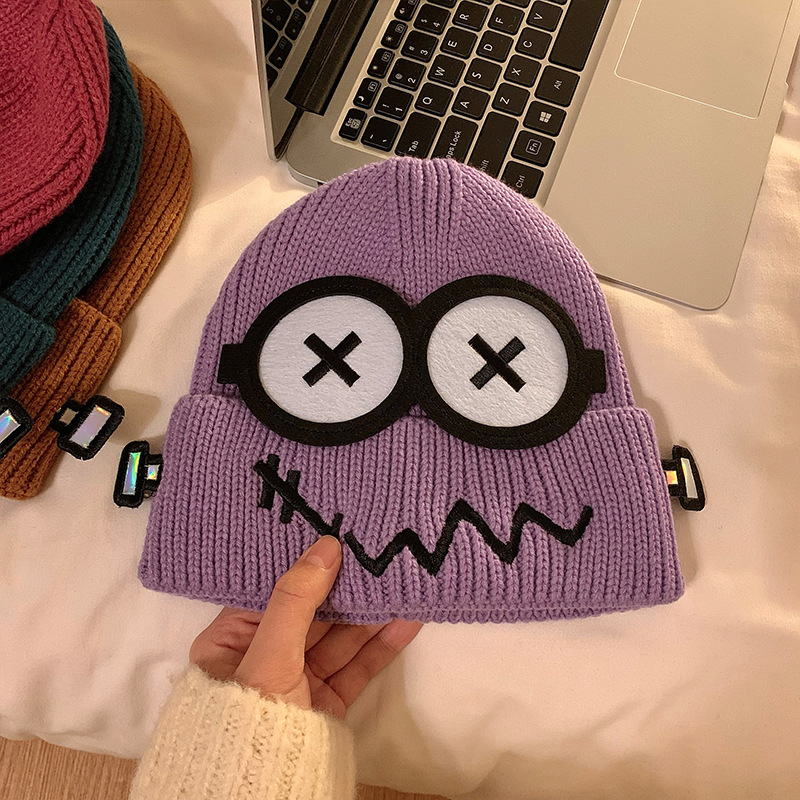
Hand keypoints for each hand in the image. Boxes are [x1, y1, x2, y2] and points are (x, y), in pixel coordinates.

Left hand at [189, 535, 422, 717]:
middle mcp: (264, 656)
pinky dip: (381, 645)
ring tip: (401, 582)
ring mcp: (298, 681)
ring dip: (370, 613)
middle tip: (379, 556)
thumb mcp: (268, 655)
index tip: (339, 537)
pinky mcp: (326, 702)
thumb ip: (296, 600)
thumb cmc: (250, 718)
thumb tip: (325, 546)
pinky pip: (356, 666)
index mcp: (231, 640)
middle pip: (312, 612)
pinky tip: (405, 620)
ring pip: (339, 638)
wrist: (264, 794)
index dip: (307, 566)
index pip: (274, 592)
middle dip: (347, 588)